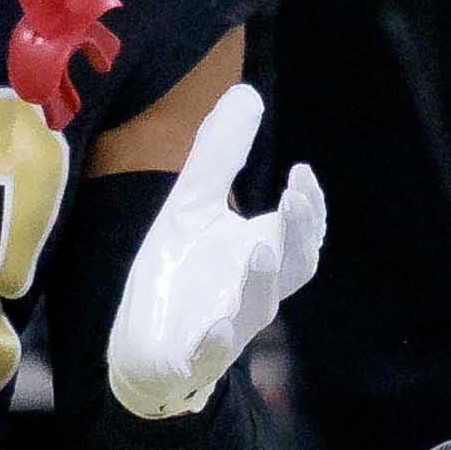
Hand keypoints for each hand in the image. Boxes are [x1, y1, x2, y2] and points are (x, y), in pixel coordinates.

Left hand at [100, 80, 328, 417]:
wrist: (140, 350)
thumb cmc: (178, 274)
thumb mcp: (189, 207)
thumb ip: (219, 156)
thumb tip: (247, 91)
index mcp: (263, 254)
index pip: (302, 231)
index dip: (309, 206)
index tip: (302, 172)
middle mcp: (255, 292)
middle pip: (296, 265)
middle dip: (300, 233)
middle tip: (296, 198)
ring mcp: (228, 327)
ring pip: (258, 308)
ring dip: (262, 282)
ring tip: (260, 250)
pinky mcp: (192, 358)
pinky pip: (211, 354)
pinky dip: (217, 340)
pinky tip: (216, 324)